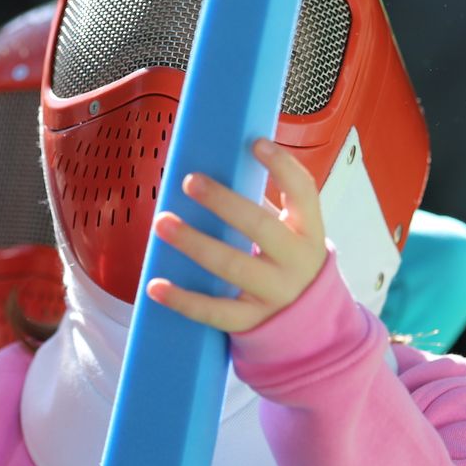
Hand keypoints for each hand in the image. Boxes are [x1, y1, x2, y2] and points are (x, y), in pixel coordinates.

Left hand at [146, 139, 327, 333]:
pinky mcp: (252, 321)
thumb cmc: (284, 261)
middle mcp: (296, 261)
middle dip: (223, 202)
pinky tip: (155, 285)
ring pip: (232, 266)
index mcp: (307, 230)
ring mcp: (275, 293)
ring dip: (194, 243)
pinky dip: (182, 299)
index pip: (303, 192)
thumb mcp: (288, 232)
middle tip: (190, 181)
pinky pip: (214, 311)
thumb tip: (213, 166)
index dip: (282, 166)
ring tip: (162, 223)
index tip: (255, 143)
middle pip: (260, 227)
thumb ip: (260, 205)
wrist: (310, 323)